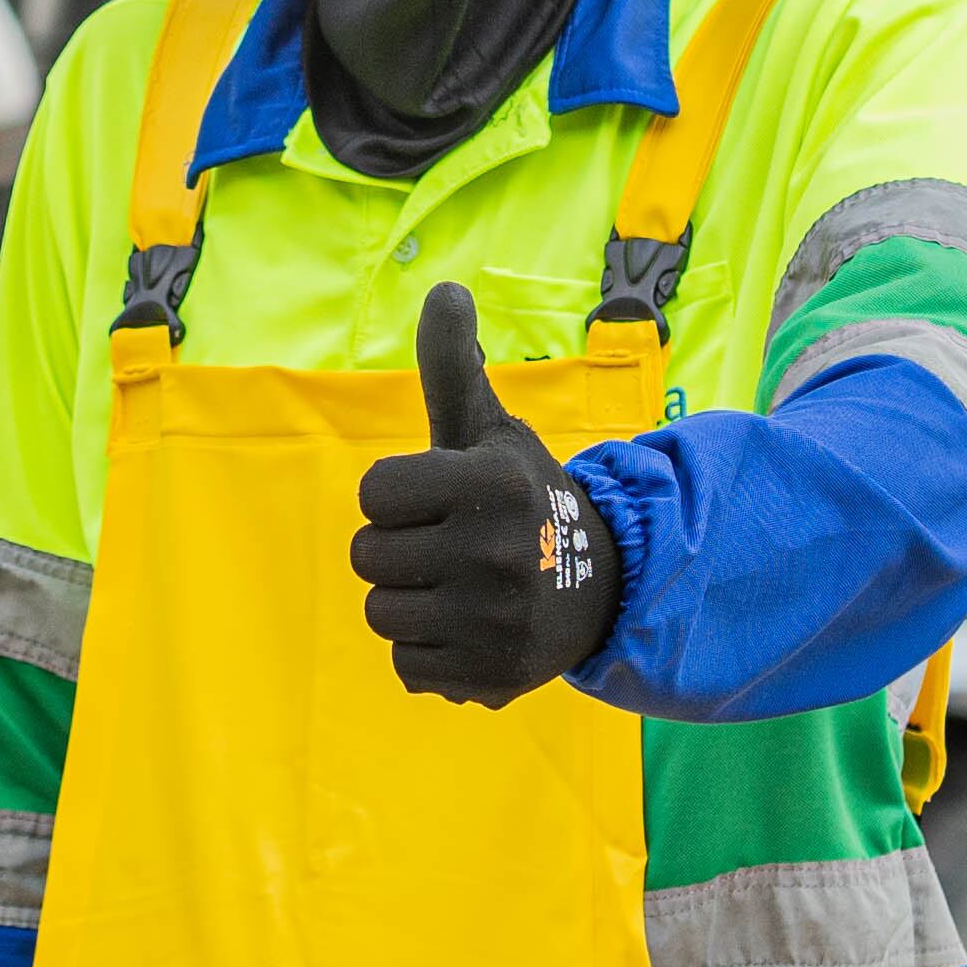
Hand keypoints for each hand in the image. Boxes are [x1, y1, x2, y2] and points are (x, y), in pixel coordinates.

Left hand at [351, 282, 621, 706]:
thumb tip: (443, 289)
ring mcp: (496, 621)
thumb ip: (452, 368)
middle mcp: (498, 553)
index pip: (372, 494)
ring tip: (460, 588)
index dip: (396, 495)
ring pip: (381, 614)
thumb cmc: (522, 498)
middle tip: (451, 546)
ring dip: (409, 602)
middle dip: (398, 548)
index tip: (439, 499)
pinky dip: (429, 652)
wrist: (599, 587)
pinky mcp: (493, 677)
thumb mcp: (490, 432)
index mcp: (493, 484)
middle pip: (366, 556)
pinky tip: (470, 630)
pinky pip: (407, 666)